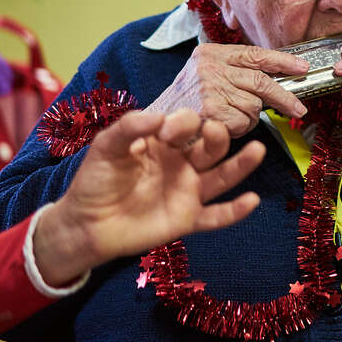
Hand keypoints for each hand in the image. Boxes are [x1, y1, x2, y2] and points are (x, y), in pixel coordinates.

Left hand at [35, 110, 265, 285]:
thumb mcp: (106, 147)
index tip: (166, 130)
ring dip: (242, 164)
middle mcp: (183, 164)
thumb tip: (159, 116)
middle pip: (212, 146)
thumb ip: (129, 127)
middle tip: (212, 131)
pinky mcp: (188, 219)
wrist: (84, 225)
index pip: (187, 125)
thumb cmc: (96, 181)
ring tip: (257, 150)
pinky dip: (235, 211)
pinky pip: (216, 216)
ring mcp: (188, 192)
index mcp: (165, 143)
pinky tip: (251, 201)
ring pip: (223, 176)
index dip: (183, 123)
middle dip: (217, 135)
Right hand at [147, 43, 308, 136]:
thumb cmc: (186, 102)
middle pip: (261, 81)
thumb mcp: (205, 74)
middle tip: (299, 108)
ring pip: (254, 105)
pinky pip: (243, 123)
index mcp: (211, 54)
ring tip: (229, 117)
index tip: (303, 68)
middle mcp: (210, 68)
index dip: (283, 61)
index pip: (256, 54)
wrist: (154, 126)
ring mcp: (210, 90)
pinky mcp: (211, 113)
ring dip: (249, 116)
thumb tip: (279, 74)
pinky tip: (223, 126)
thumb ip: (236, 70)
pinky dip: (239, 129)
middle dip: (284, 96)